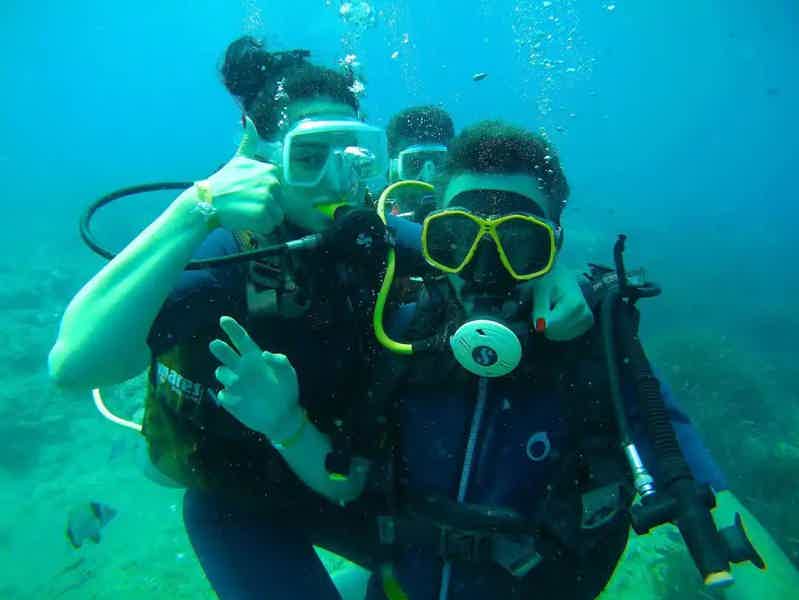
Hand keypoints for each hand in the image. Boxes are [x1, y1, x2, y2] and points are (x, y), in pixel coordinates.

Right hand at [203, 117, 283, 233]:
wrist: (207, 201)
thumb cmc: (222, 182)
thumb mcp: (238, 159)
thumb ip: (249, 141)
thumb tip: (248, 119)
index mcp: (270, 170)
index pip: (278, 191)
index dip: (264, 195)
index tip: (249, 194)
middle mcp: (271, 181)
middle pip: (279, 204)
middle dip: (265, 208)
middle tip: (245, 204)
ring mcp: (267, 196)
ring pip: (276, 217)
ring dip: (262, 219)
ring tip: (245, 212)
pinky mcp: (262, 212)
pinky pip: (270, 226)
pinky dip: (259, 228)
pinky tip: (245, 219)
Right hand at [209, 315, 300, 438]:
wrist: (283, 417)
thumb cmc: (286, 391)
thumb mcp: (288, 373)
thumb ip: (280, 361)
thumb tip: (264, 354)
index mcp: (255, 359)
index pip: (241, 340)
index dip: (233, 329)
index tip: (223, 319)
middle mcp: (242, 369)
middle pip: (226, 354)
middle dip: (220, 348)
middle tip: (216, 345)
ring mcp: (235, 385)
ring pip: (221, 372)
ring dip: (226, 374)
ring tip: (237, 379)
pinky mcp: (231, 401)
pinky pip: (223, 394)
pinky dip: (228, 394)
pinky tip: (239, 399)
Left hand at [531, 262, 593, 340]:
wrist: (560, 274)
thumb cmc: (549, 282)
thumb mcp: (540, 294)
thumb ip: (539, 312)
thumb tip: (540, 328)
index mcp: (573, 304)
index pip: (551, 327)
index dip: (540, 321)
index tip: (539, 308)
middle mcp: (584, 313)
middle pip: (556, 332)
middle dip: (546, 324)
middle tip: (547, 307)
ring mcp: (587, 319)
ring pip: (561, 336)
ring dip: (553, 327)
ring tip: (554, 310)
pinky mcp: (587, 323)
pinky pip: (568, 335)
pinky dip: (560, 329)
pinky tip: (560, 317)